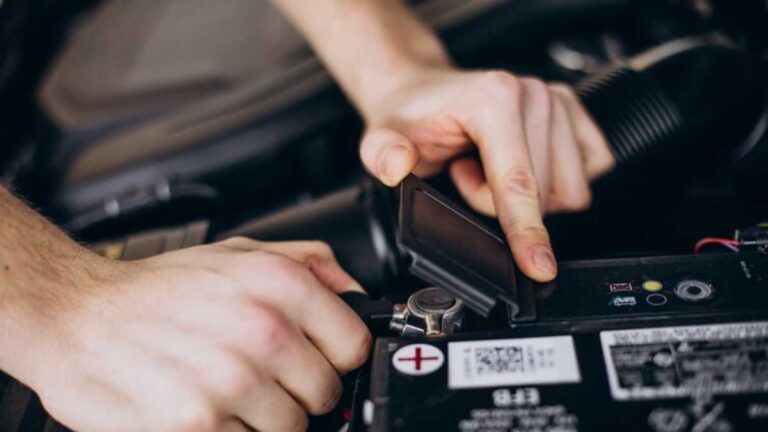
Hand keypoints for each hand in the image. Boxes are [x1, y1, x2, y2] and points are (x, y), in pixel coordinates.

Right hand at [28, 238, 370, 431]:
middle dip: (299, 390)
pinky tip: (206, 407)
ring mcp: (230, 383)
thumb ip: (311, 265)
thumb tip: (356, 296)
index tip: (318, 358)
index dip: (337, 357)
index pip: (354, 346)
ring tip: (227, 389)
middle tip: (261, 375)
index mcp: (279, 285)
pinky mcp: (197, 426)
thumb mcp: (240, 252)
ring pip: (290, 429)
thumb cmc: (158, 289)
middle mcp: (261, 331)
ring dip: (264, 417)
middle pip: (325, 394)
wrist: (76, 315)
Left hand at [359, 69, 614, 281]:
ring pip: (569, 189)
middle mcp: (533, 94)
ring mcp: (557, 99)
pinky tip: (518, 164)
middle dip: (501, 203)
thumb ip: (383, 154)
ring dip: (527, 195)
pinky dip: (553, 182)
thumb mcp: (381, 138)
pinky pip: (588, 170)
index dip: (527, 231)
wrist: (421, 90)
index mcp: (494, 98)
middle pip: (544, 194)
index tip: (539, 267)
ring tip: (486, 168)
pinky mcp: (573, 111)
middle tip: (464, 175)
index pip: (518, 183)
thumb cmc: (409, 117)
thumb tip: (397, 164)